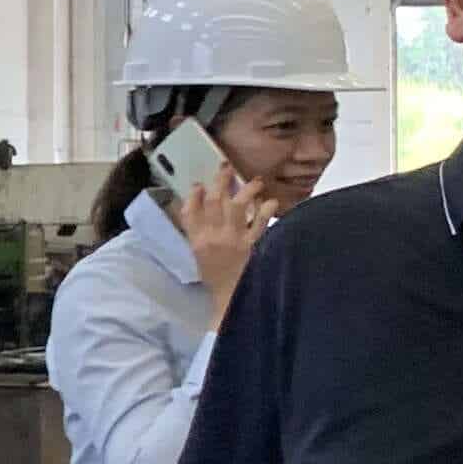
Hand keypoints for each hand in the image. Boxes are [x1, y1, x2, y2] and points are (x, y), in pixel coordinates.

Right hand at [176, 170, 270, 307]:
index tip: (198, 183)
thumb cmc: (214, 275)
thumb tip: (195, 205)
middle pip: (214, 203)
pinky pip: (260, 225)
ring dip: (246, 191)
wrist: (231, 297)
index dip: (194, 195)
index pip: (190, 212)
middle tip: (226, 166)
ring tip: (255, 180)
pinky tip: (271, 202)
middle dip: (220, 182)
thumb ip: (196, 230)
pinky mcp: (252, 246)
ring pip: (237, 208)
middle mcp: (213, 237)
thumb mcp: (197, 253)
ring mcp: (233, 240)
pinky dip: (266, 211)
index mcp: (196, 240)